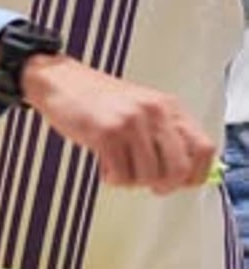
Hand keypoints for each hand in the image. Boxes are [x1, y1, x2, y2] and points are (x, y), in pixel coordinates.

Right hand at [20, 54, 215, 193]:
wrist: (62, 83)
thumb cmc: (101, 101)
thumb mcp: (144, 111)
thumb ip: (166, 137)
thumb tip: (183, 176)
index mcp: (170, 107)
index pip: (205, 151)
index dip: (193, 176)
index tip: (177, 182)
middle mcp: (156, 112)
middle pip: (179, 171)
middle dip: (161, 185)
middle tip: (145, 181)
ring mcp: (132, 122)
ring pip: (148, 177)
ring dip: (131, 181)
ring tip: (118, 165)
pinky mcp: (108, 133)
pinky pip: (122, 176)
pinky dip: (112, 178)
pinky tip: (104, 163)